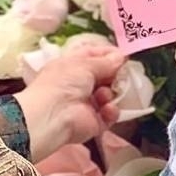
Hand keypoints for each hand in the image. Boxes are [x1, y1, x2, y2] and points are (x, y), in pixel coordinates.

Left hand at [15, 44, 127, 161]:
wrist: (53, 116)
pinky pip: (109, 114)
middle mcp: (78, 84)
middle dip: (114, 74)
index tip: (122, 54)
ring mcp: (87, 103)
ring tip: (103, 95)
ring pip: (109, 94)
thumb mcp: (84, 64)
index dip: (107, 54)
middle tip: (122, 74)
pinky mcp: (94, 121)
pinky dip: (111, 111)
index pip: (92, 55)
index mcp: (71, 66)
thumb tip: (120, 57)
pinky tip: (106, 109)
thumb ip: (106, 62)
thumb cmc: (63, 83)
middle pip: (104, 75)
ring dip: (110, 93)